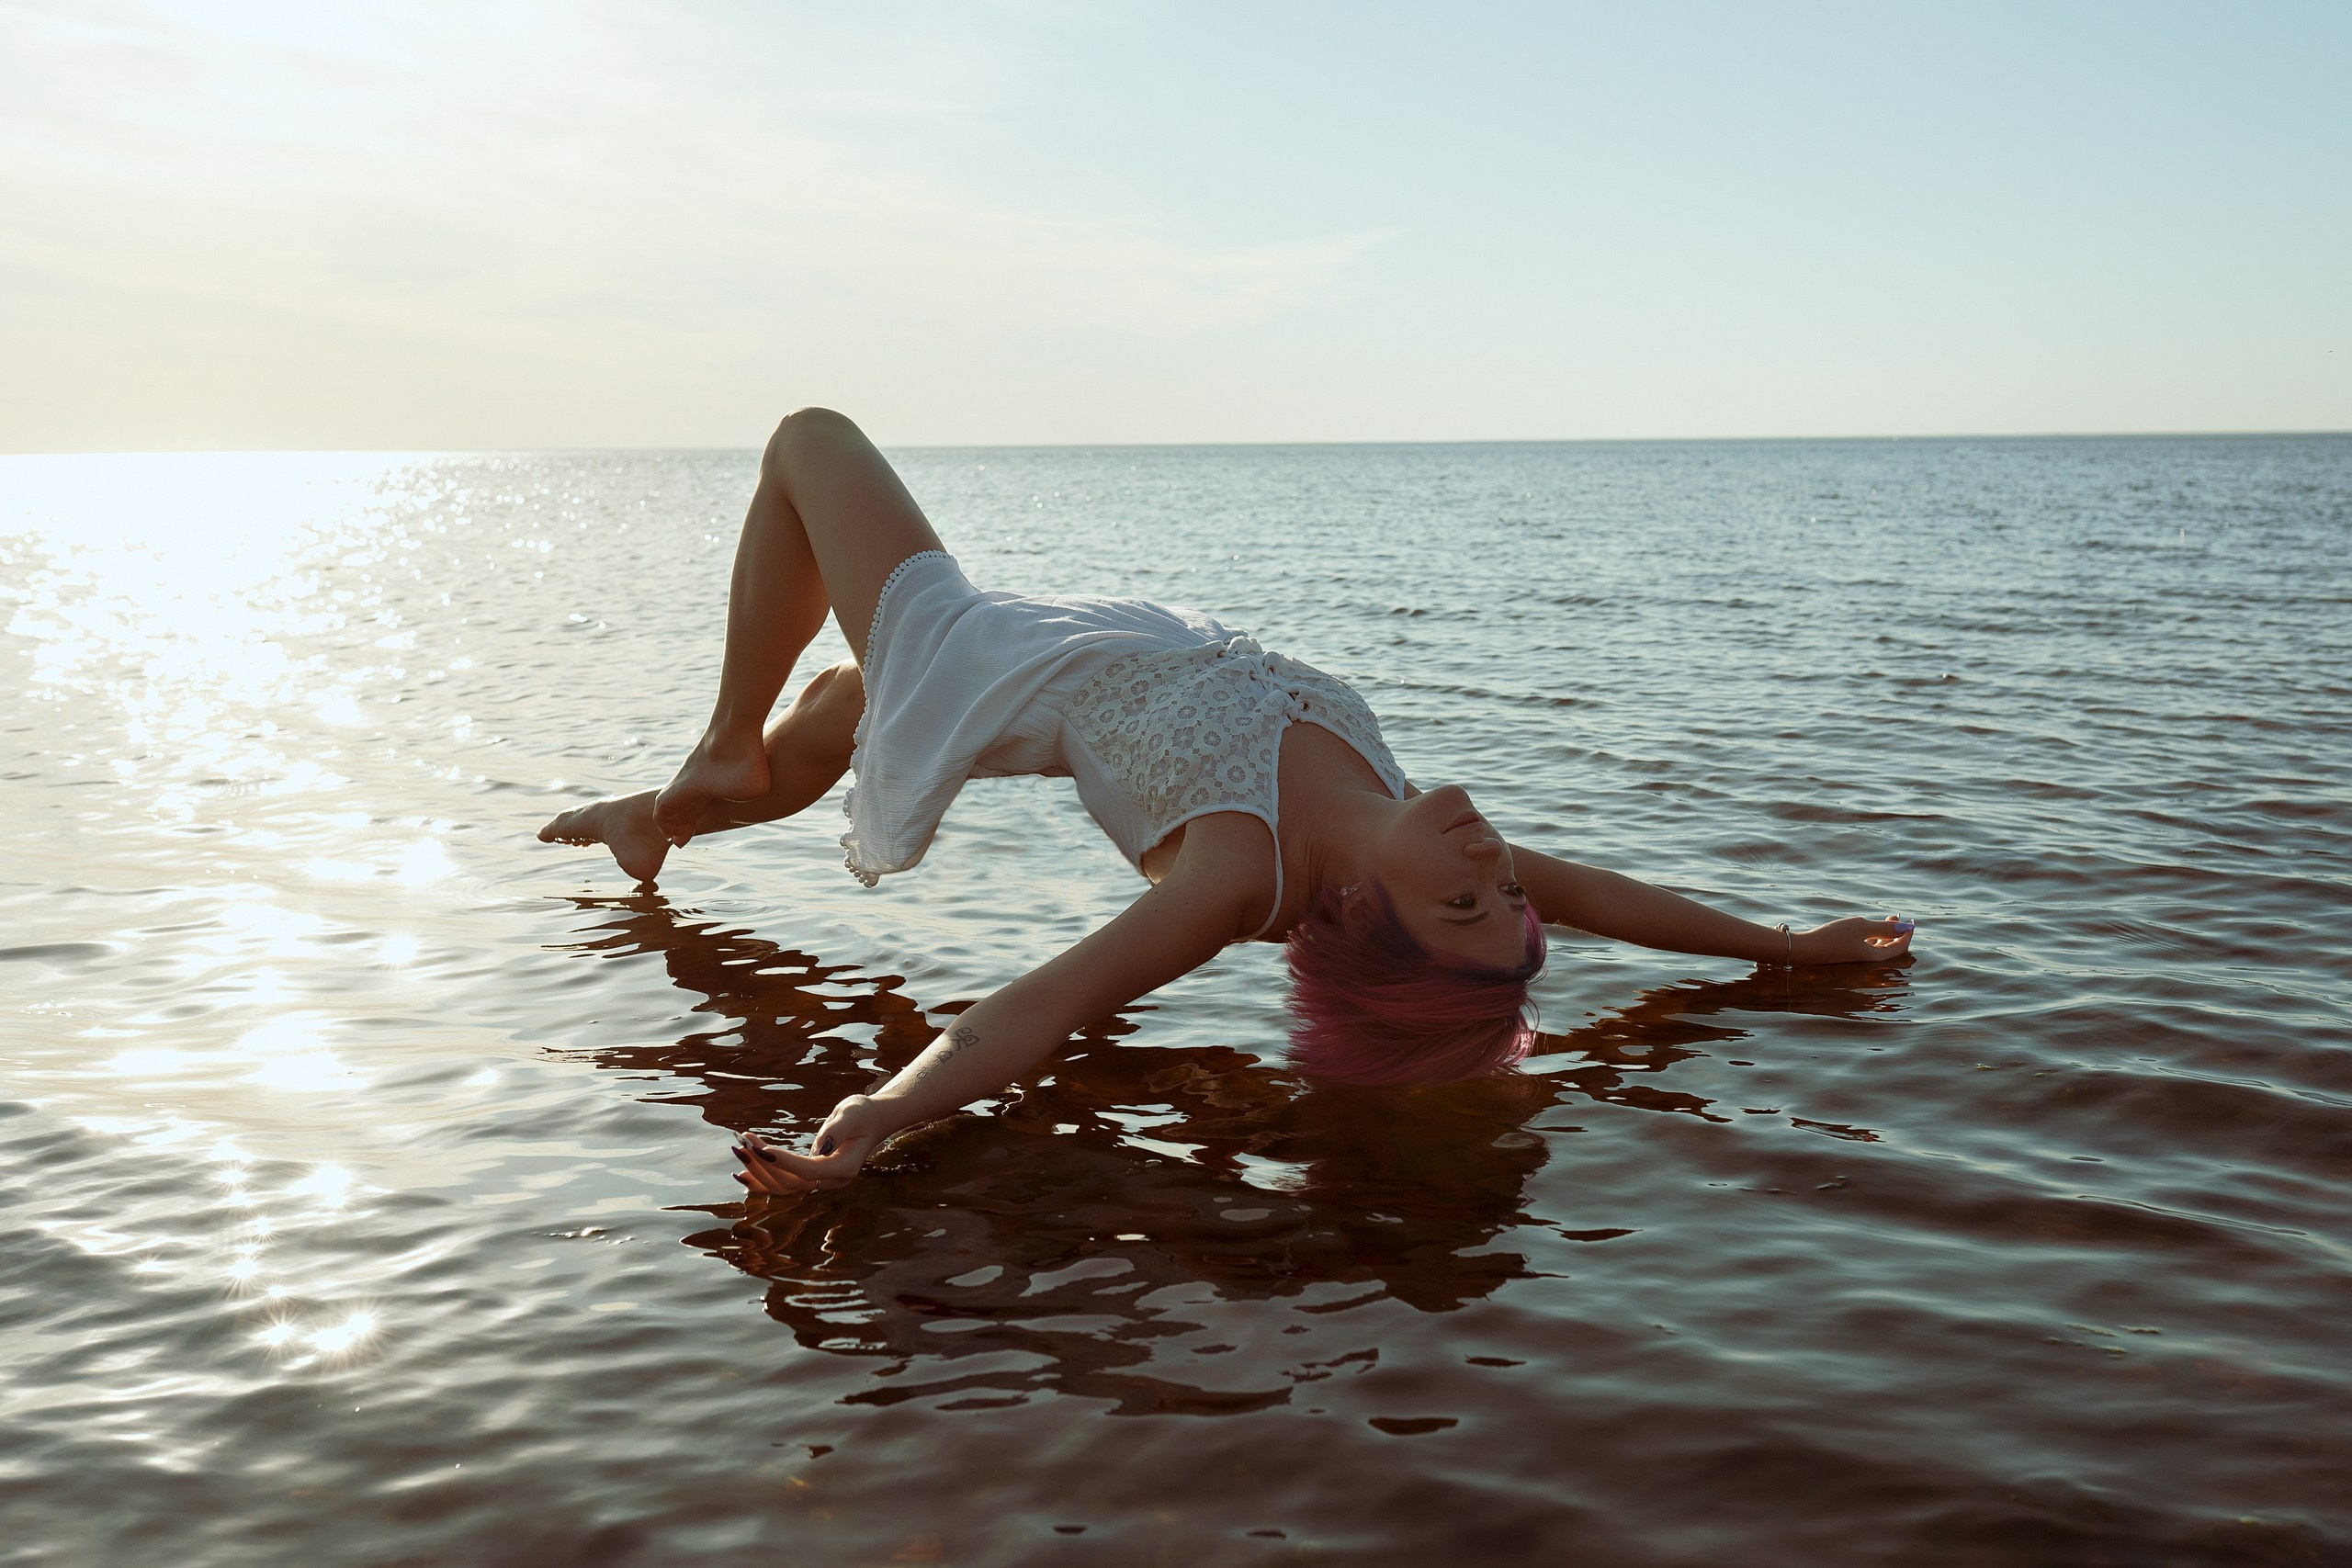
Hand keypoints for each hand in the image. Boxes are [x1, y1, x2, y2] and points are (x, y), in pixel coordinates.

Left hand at [729, 1093, 893, 1197]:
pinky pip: (783, 1183)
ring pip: (784, 1186)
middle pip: (792, 1182)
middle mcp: (832, 1181)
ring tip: (739, 1150)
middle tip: (742, 1144)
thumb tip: (821, 1147)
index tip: (761, 1148)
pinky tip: (743, 1171)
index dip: (784, 1162)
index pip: (810, 1170)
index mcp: (845, 1167)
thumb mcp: (852, 1114)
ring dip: (758, 1172)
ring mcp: (820, 1182)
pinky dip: (762, 1178)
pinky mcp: (809, 1177)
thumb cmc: (862, 1114)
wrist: (870, 1121)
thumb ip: (838, 1130)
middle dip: (764, 1165)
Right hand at [1792, 915, 1915, 963]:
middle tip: (1894, 916)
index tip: (1909, 920)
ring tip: (1883, 919)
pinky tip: (1866, 929)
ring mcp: (1856, 960)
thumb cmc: (1833, 937)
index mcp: (1875, 958)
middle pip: (1890, 950)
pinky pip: (1866, 949)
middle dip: (1896, 932)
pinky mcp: (1846, 957)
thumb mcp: (1860, 927)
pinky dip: (1872, 938)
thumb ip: (1884, 928)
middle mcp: (1868, 962)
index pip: (1900, 948)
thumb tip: (1904, 927)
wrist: (1804, 950)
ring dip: (1884, 934)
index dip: (1907, 934)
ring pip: (1877, 949)